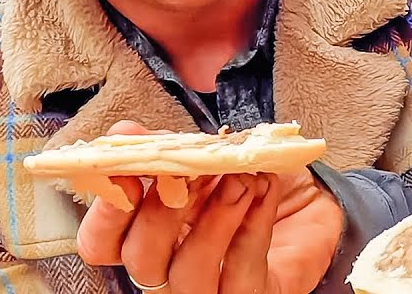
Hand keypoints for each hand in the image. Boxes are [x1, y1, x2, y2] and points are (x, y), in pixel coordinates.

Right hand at [76, 121, 343, 293]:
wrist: (311, 202)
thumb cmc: (248, 181)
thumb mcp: (205, 158)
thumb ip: (166, 149)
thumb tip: (125, 134)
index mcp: (147, 239)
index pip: (101, 244)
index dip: (105, 213)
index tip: (126, 171)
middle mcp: (170, 273)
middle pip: (141, 261)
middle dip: (162, 213)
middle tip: (191, 173)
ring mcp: (210, 292)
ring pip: (189, 275)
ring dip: (213, 221)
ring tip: (239, 180)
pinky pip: (244, 272)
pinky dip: (253, 226)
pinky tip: (264, 191)